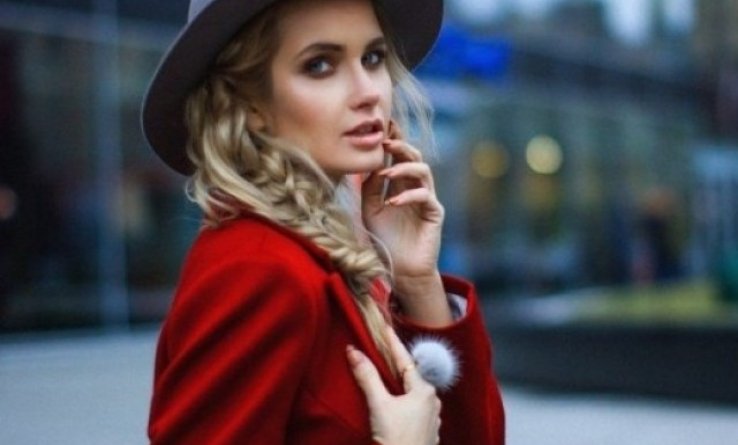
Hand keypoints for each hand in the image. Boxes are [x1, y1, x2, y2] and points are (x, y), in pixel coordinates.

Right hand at [347, 326, 440, 444]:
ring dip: (399, 383)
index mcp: (424, 390)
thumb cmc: (396, 439)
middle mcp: (432, 401)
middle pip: (410, 375)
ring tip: (386, 373)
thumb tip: (353, 351)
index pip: (404, 359)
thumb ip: (367, 376)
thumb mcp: (379, 405)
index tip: (384, 327)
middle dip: (395, 363)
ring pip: (413, 392)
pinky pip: (413, 408)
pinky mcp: (426, 432)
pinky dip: (402, 400)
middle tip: (382, 348)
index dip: (392, 342)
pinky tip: (394, 403)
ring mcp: (431, 418)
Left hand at [362, 122, 443, 280]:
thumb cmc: (385, 240)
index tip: (382, 125)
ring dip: (404, 168)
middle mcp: (415, 187)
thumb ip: (370, 188)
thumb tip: (370, 165)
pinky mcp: (434, 213)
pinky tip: (393, 203)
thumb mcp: (370, 210)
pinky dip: (409, 196)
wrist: (401, 269)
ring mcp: (427, 199)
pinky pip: (425, 197)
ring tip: (386, 175)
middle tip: (385, 142)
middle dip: (401, 146)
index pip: (399, 156)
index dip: (394, 140)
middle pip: (414, 157)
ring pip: (423, 171)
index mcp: (400, 184)